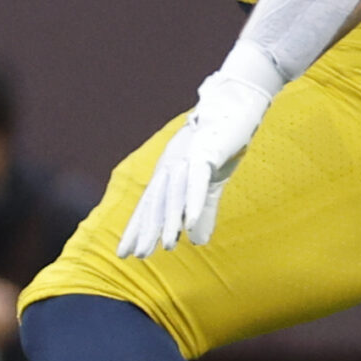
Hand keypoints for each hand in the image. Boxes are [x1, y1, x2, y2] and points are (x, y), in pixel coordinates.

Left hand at [119, 68, 275, 258]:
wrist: (236, 105)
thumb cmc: (221, 145)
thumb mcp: (211, 184)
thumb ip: (203, 212)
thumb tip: (197, 242)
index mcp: (168, 171)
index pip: (149, 205)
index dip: (137, 228)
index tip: (124, 252)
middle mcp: (171, 164)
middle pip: (156, 202)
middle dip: (147, 229)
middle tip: (137, 255)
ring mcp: (187, 157)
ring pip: (175, 194)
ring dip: (170, 220)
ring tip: (167, 246)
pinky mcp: (207, 151)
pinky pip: (198, 179)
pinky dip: (194, 200)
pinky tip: (190, 221)